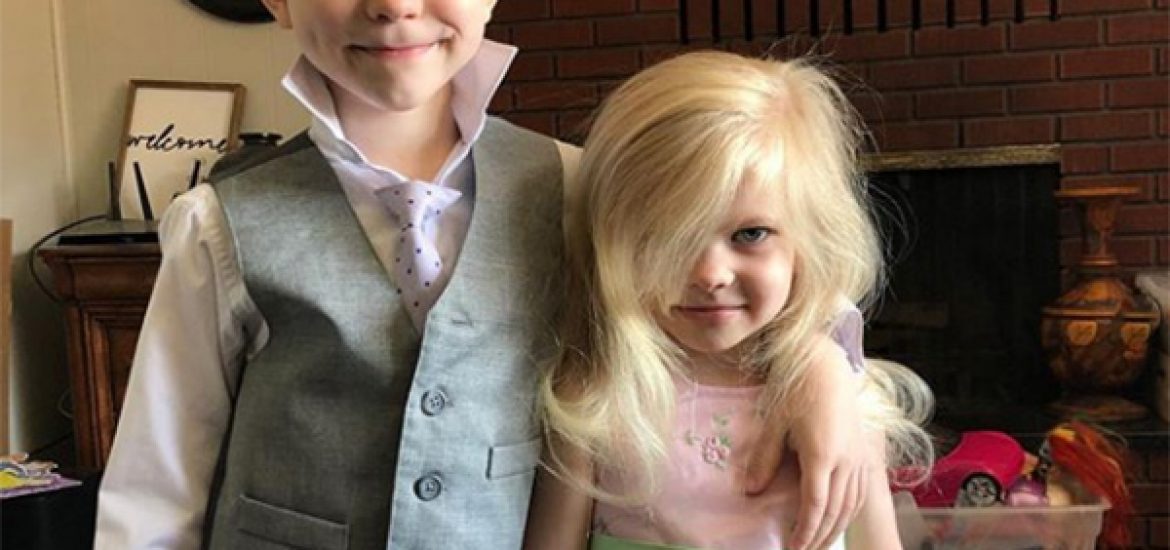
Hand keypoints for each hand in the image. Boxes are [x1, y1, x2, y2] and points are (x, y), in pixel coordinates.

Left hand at [744, 337, 875, 549]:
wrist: (826, 364)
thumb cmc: (796, 388)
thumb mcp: (774, 422)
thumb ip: (764, 458)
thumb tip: (751, 491)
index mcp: (822, 454)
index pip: (815, 504)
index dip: (804, 530)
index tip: (792, 548)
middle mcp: (846, 460)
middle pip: (835, 510)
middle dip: (819, 536)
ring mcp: (858, 456)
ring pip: (852, 503)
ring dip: (836, 528)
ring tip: (820, 543)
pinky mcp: (863, 451)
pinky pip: (861, 490)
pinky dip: (850, 511)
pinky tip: (840, 519)